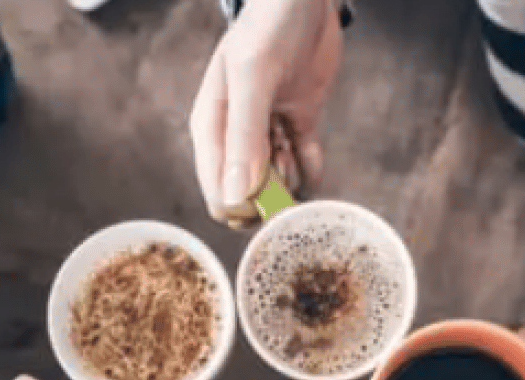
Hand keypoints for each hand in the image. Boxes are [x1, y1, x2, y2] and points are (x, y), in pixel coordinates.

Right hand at [190, 0, 341, 225]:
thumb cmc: (268, 26)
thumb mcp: (253, 77)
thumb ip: (243, 137)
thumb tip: (234, 198)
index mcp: (212, 130)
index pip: (218, 195)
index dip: (244, 208)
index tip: (270, 196)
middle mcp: (235, 138)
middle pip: (250, 196)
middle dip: (272, 193)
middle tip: (283, 155)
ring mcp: (267, 133)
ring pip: (279, 184)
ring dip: (292, 178)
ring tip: (292, 139)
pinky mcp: (297, 126)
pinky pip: (305, 165)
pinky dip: (312, 170)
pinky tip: (311, 155)